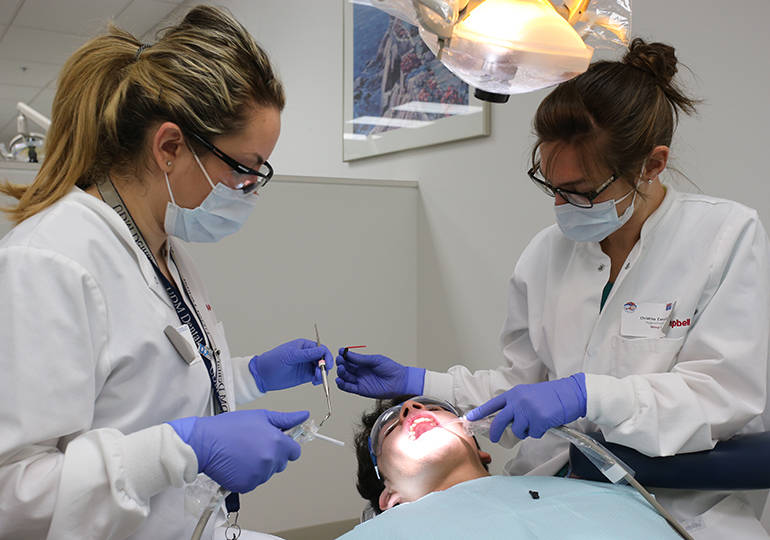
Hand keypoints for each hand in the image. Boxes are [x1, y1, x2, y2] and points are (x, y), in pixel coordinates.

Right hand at [168, 409, 307, 492]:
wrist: (204, 442)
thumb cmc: (229, 427)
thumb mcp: (260, 416)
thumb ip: (285, 419)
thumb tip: (303, 416)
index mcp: (277, 443)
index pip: (295, 452)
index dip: (286, 447)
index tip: (276, 443)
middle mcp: (270, 461)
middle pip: (281, 463)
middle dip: (272, 456)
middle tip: (254, 445)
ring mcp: (258, 475)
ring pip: (267, 473)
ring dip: (259, 466)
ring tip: (243, 453)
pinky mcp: (246, 485)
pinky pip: (253, 482)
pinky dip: (247, 475)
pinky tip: (237, 463)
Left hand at [249, 338, 332, 392]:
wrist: (262, 375)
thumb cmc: (273, 361)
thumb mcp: (290, 356)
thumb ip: (307, 354)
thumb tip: (322, 351)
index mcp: (304, 346)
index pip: (321, 349)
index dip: (326, 356)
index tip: (327, 365)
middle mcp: (307, 355)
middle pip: (323, 359)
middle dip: (324, 366)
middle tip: (321, 373)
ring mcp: (306, 365)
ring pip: (321, 368)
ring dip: (322, 374)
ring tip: (316, 379)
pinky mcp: (305, 375)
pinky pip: (316, 376)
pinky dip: (319, 379)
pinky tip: (315, 382)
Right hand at [335, 348, 423, 397]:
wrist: (399, 381)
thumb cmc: (391, 369)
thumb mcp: (375, 360)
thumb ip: (361, 359)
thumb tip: (348, 354)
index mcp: (364, 363)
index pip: (350, 359)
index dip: (344, 355)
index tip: (341, 352)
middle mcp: (360, 371)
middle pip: (346, 367)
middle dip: (341, 363)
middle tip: (340, 360)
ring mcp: (360, 381)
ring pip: (345, 377)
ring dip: (340, 373)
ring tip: (341, 369)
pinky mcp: (361, 390)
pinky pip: (348, 388)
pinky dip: (342, 384)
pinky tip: (339, 380)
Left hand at [466, 374, 586, 440]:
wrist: (570, 394)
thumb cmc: (551, 396)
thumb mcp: (528, 395)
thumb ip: (516, 405)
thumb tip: (505, 420)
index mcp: (514, 394)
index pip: (493, 404)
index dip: (480, 412)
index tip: (470, 418)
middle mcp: (518, 401)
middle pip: (499, 421)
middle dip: (495, 432)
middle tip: (495, 438)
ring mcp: (527, 411)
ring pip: (517, 430)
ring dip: (526, 430)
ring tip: (537, 421)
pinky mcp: (538, 420)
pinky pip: (533, 434)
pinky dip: (539, 431)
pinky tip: (546, 422)